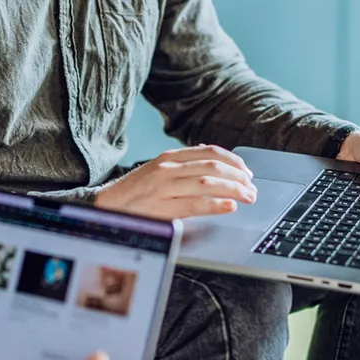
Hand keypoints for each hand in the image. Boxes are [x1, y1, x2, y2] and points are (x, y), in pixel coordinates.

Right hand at [95, 145, 256, 219]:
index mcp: (169, 157)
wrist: (107, 206)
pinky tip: (229, 206)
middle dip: (238, 176)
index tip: (246, 170)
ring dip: (233, 190)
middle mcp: (168, 168)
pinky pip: (195, 204)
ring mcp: (165, 187)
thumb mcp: (157, 169)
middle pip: (212, 166)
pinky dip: (215, 204)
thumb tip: (210, 157)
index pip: (209, 152)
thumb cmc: (135, 191)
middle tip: (252, 187)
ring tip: (248, 197)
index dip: (233, 160)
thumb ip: (182, 164)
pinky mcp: (162, 208)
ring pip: (207, 183)